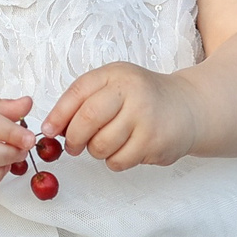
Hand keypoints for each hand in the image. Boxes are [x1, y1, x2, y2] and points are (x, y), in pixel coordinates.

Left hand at [46, 64, 202, 170]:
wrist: (188, 108)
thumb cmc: (143, 97)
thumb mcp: (115, 85)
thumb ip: (84, 99)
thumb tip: (52, 127)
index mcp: (117, 75)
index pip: (78, 93)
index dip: (58, 115)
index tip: (49, 130)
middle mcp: (132, 92)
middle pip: (87, 120)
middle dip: (73, 138)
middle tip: (73, 145)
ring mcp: (145, 118)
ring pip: (100, 146)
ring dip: (96, 151)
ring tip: (108, 142)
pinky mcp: (154, 143)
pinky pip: (118, 161)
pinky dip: (115, 160)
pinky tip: (126, 148)